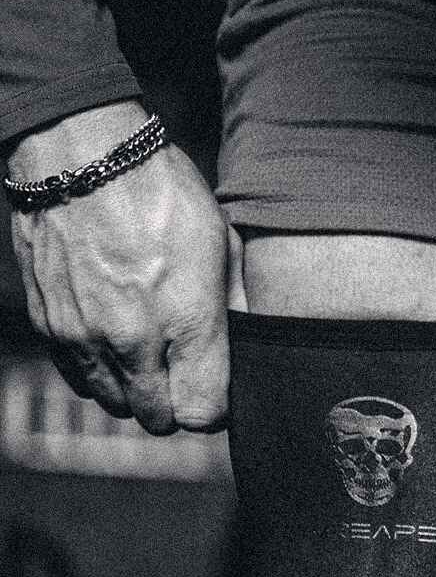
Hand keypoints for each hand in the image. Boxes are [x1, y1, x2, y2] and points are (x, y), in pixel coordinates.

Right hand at [8, 102, 244, 433]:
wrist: (82, 156)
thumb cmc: (161, 191)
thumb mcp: (221, 241)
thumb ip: (234, 303)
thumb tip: (245, 342)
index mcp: (188, 321)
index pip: (203, 413)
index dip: (214, 406)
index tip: (215, 386)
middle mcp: (134, 340)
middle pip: (158, 420)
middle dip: (175, 405)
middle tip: (182, 374)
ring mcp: (85, 337)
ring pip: (116, 405)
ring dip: (135, 390)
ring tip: (146, 354)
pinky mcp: (50, 326)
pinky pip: (79, 378)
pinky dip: (98, 370)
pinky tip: (112, 339)